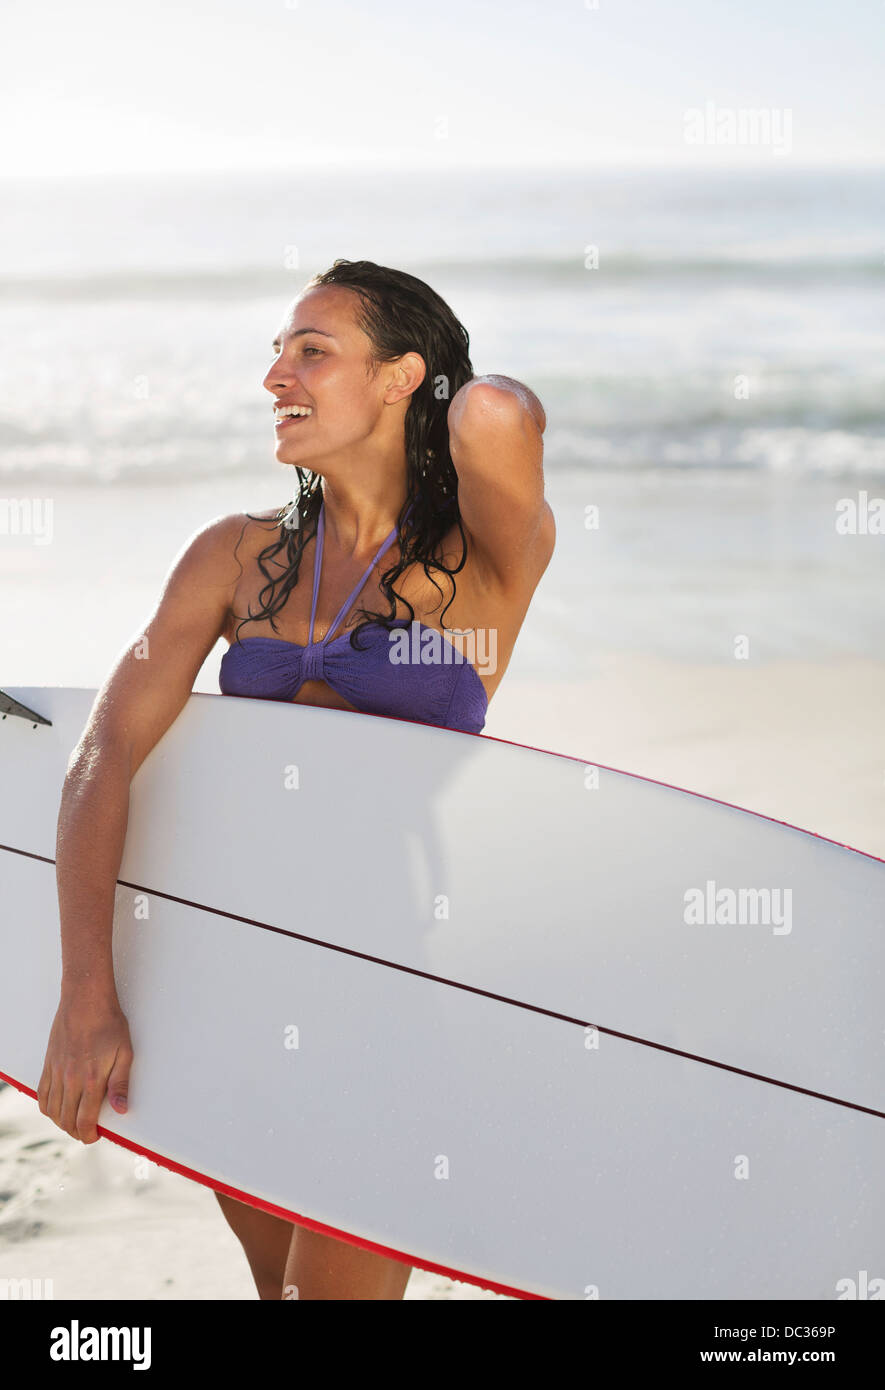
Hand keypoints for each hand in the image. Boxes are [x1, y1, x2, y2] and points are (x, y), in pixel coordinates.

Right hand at [37, 999, 133, 1143]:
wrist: (86, 1000)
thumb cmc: (109, 1023)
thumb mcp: (125, 1053)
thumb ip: (120, 1084)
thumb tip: (121, 1109)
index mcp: (91, 1080)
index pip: (84, 1120)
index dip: (88, 1135)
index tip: (95, 1136)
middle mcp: (70, 1079)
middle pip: (66, 1120)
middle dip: (76, 1132)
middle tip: (87, 1132)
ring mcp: (56, 1071)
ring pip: (51, 1110)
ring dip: (61, 1122)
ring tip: (73, 1122)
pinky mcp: (49, 1063)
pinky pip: (42, 1093)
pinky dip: (47, 1107)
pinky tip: (55, 1108)